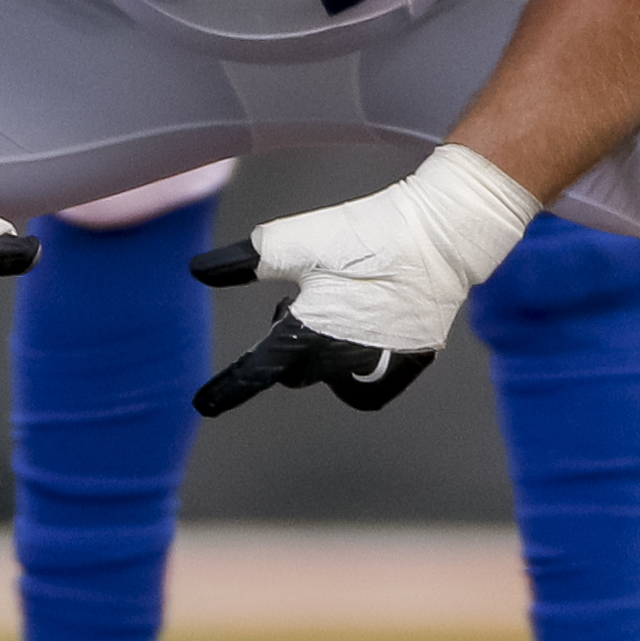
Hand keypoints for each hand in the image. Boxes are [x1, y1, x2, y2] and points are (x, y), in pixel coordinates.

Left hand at [189, 144, 537, 416]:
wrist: (438, 235)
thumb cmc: (367, 236)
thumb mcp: (297, 241)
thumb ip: (247, 260)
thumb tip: (201, 270)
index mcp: (309, 333)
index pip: (258, 369)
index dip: (229, 388)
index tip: (204, 405)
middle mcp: (343, 361)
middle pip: (296, 371)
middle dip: (288, 346)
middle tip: (298, 302)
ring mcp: (381, 366)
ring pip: (333, 378)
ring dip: (323, 357)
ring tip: (335, 315)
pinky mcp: (411, 361)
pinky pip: (371, 386)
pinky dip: (357, 372)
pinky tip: (362, 341)